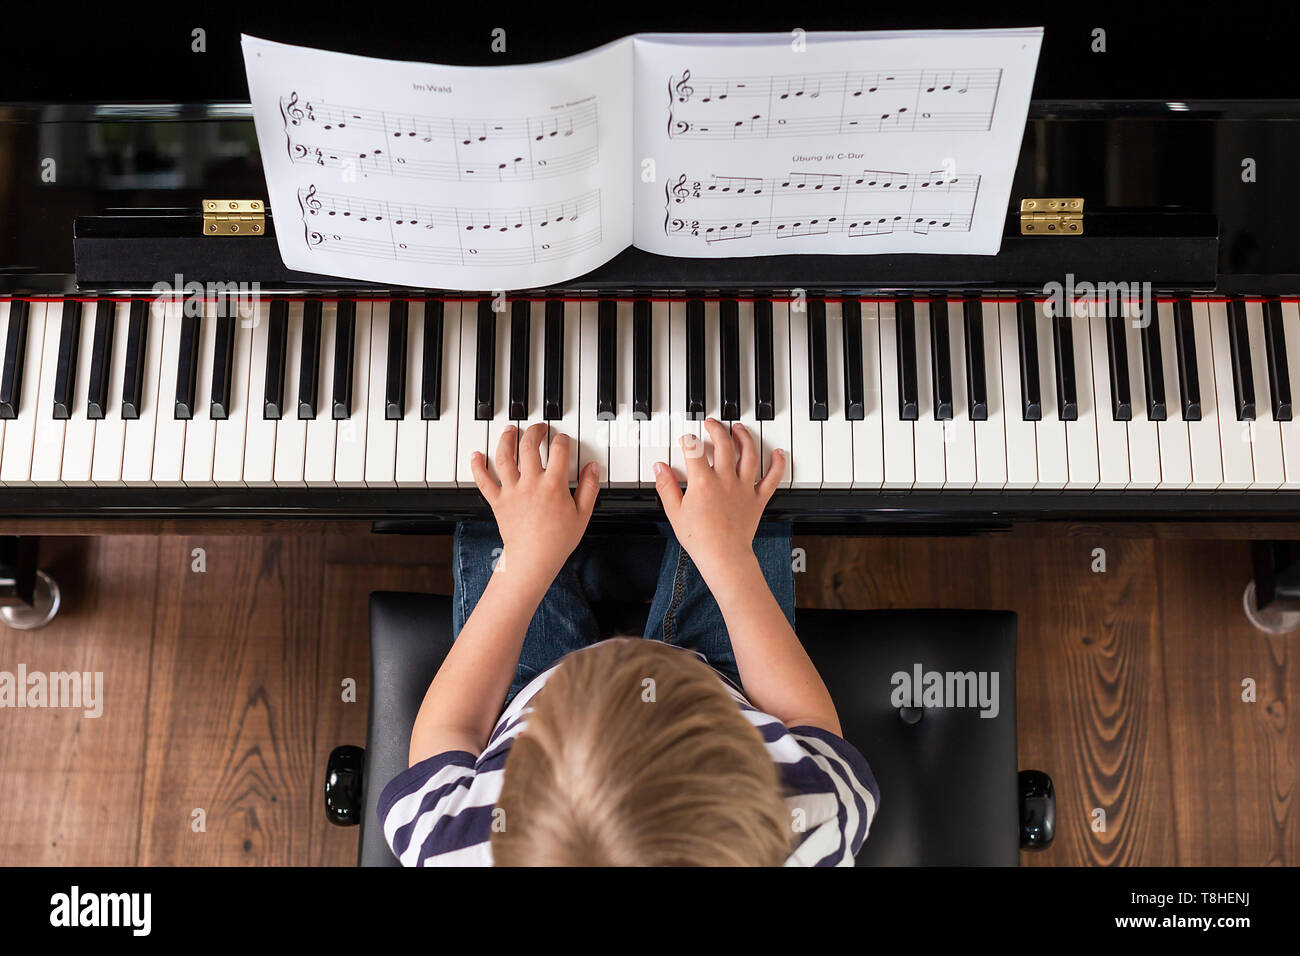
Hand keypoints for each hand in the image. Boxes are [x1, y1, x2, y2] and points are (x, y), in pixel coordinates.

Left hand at [471, 423, 599, 586]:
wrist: (533, 560)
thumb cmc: (558, 540)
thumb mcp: (582, 514)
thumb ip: (589, 488)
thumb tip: (593, 468)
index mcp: (553, 485)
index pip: (558, 450)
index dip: (562, 440)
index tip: (563, 440)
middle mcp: (531, 483)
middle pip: (529, 446)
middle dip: (534, 431)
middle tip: (539, 428)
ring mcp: (512, 491)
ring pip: (505, 457)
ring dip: (506, 439)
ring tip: (510, 430)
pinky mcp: (497, 501)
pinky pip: (483, 480)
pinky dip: (477, 466)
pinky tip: (476, 455)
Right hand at [653, 419, 783, 583]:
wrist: (724, 557)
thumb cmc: (700, 538)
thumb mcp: (674, 512)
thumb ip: (666, 486)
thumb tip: (660, 468)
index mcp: (703, 482)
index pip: (695, 450)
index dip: (689, 440)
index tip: (686, 440)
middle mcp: (725, 480)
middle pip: (723, 444)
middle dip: (716, 429)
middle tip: (711, 424)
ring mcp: (744, 487)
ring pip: (748, 454)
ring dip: (744, 437)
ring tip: (738, 428)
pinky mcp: (758, 498)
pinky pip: (771, 477)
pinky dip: (776, 463)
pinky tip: (778, 452)